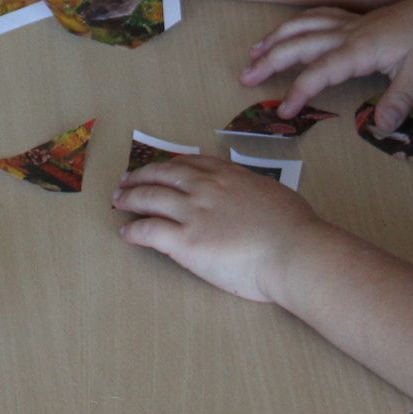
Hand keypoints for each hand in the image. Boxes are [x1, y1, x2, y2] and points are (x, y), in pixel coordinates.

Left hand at [113, 155, 323, 303]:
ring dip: (129, 198)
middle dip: (140, 176)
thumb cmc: (292, 226)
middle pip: (161, 175)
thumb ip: (250, 190)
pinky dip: (133, 230)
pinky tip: (126, 233)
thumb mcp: (270, 192)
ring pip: (148, 197)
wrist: (291, 250)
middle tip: (126, 180)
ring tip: (119, 201)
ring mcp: (191, 212)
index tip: (159, 168)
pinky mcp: (184, 241)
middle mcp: (203, 187)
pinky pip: (148, 231)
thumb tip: (248, 196)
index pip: (188, 163)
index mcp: (227, 174)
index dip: (168, 166)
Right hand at [241, 0, 412, 130]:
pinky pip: (316, 16)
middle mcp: (348, 32)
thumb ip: (399, 101)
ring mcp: (349, 22)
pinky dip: (295, 23)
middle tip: (244, 77)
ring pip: (303, 25)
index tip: (283, 111)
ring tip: (253, 53)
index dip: (298, 91)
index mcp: (360, 48)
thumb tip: (379, 128)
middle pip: (299, 44)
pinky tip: (287, 31)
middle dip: (270, 61)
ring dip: (275, 38)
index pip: (319, 71)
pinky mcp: (355, 18)